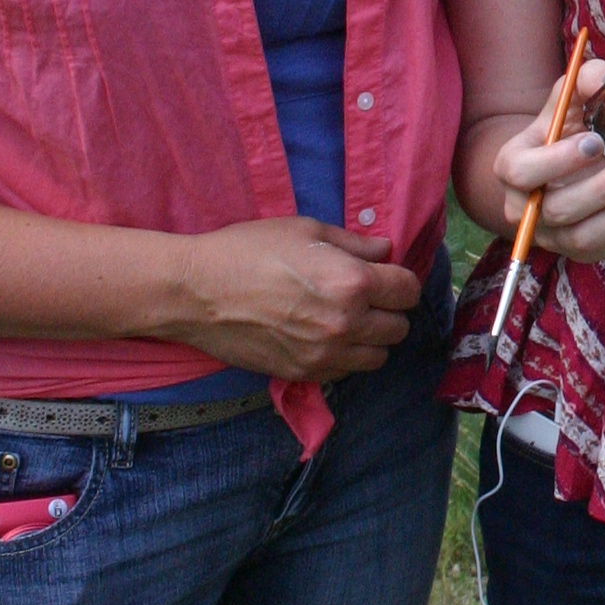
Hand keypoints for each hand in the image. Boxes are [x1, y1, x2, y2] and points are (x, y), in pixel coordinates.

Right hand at [164, 218, 424, 381]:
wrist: (196, 293)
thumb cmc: (248, 251)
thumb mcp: (305, 230)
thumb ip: (354, 244)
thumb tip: (386, 251)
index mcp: (352, 283)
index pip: (408, 290)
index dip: (399, 280)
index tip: (385, 276)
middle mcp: (346, 324)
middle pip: (399, 327)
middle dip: (389, 310)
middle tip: (365, 297)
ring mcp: (325, 355)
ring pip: (378, 357)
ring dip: (371, 338)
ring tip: (347, 319)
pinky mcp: (304, 374)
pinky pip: (346, 372)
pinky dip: (345, 357)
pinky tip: (324, 337)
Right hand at [494, 58, 604, 263]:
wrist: (567, 170)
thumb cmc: (566, 131)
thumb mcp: (570, 103)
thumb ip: (586, 82)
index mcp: (513, 167)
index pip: (520, 171)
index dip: (557, 160)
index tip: (594, 141)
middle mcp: (524, 207)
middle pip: (556, 208)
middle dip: (601, 188)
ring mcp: (549, 234)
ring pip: (580, 234)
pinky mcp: (576, 249)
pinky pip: (599, 244)